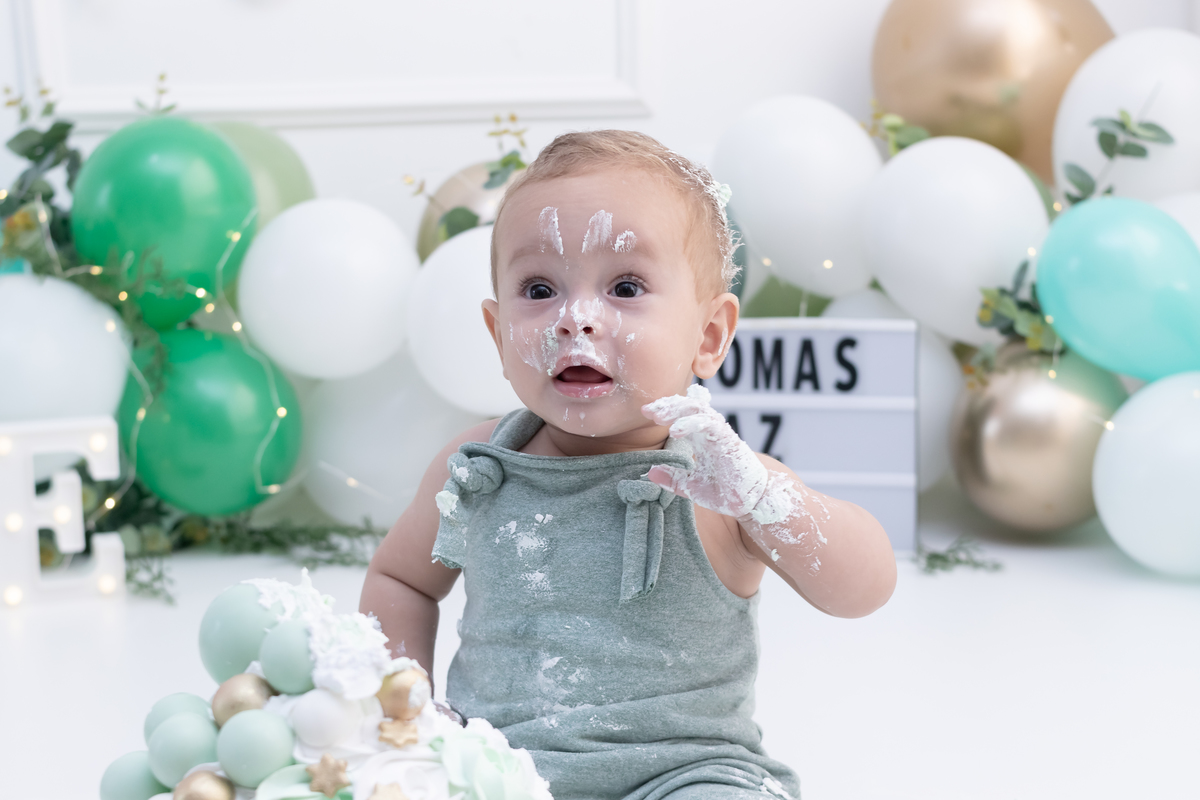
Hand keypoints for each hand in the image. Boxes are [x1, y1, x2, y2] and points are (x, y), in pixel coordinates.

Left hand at [641, 384, 767, 518]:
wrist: (752, 503)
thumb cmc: (725, 492)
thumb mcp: (691, 487)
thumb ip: (672, 479)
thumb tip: (650, 472)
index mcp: (701, 438)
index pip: (682, 415)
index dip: (664, 410)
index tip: (645, 412)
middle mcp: (710, 432)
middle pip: (688, 407)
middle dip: (668, 405)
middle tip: (648, 410)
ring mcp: (720, 434)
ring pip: (699, 410)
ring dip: (678, 410)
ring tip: (660, 417)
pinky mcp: (729, 441)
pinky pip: (710, 424)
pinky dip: (692, 424)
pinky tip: (676, 431)